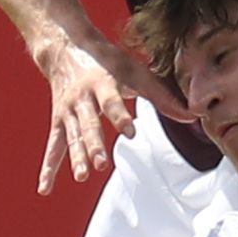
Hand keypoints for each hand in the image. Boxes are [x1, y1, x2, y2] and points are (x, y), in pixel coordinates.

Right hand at [32, 27, 178, 192]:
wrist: (65, 48)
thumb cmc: (107, 61)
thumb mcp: (134, 71)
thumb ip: (161, 95)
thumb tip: (191, 116)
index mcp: (102, 82)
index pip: (111, 101)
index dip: (119, 115)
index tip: (130, 131)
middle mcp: (82, 98)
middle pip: (88, 123)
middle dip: (94, 143)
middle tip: (100, 163)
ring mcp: (68, 111)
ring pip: (71, 137)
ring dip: (76, 157)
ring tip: (83, 176)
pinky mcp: (59, 121)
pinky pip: (54, 147)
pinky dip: (49, 168)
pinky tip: (45, 189)